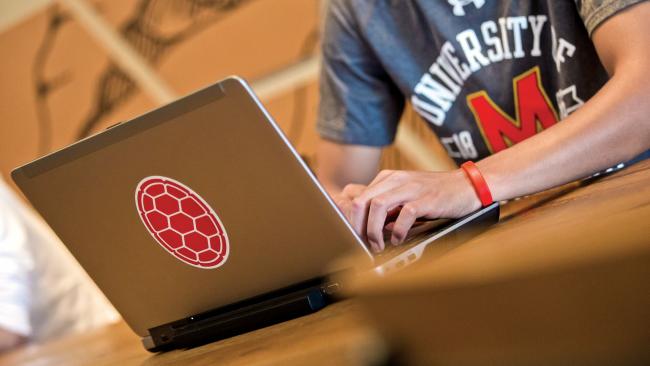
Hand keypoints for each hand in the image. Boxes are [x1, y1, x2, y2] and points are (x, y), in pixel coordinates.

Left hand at [335, 169, 480, 251]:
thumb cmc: (435, 193)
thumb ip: (388, 207)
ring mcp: (412, 188)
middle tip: (362, 243)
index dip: (353, 220)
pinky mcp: (427, 199)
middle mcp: (397, 180)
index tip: (354, 237)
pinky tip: (399, 240)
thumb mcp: (406, 195)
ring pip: (379, 205)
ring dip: (374, 230)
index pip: (359, 197)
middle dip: (358, 226)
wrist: (466, 186)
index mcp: (388, 178)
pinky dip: (398, 230)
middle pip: (363, 200)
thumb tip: (369, 227)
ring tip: (379, 245)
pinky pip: (405, 214)